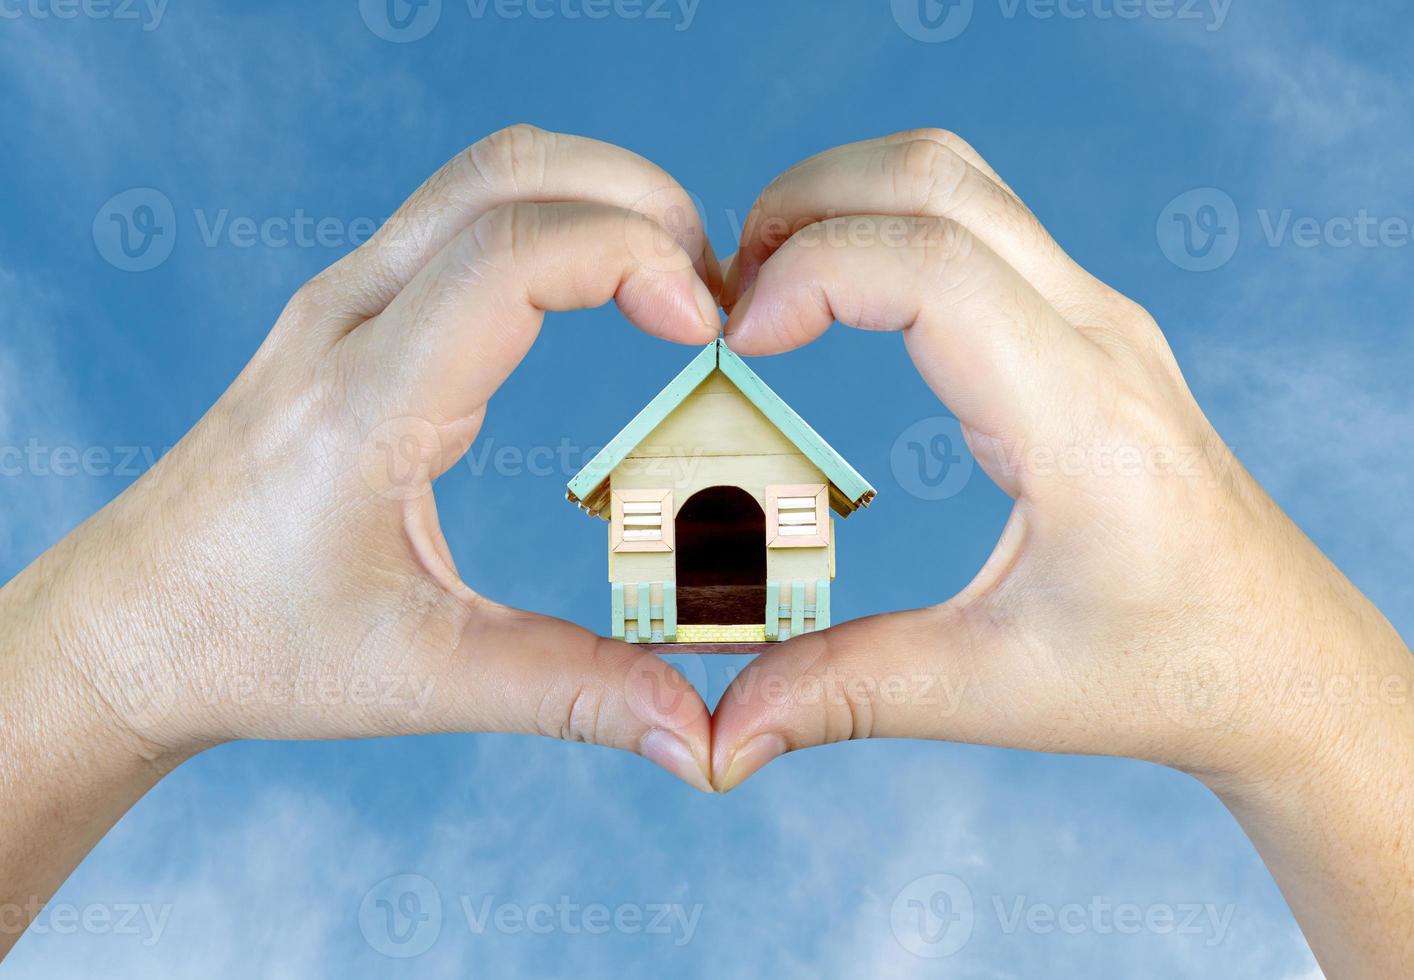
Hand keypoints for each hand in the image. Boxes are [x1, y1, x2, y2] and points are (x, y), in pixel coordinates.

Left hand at [8, 126, 722, 788]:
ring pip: (483, 175)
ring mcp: (338, 302)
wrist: (131, 622)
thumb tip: (698, 732)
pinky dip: (553, 221)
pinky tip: (599, 291)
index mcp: (363, 405)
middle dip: (638, 201)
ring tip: (675, 286)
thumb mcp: (422, 679)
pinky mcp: (346, 310)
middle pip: (507, 172)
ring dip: (598, 198)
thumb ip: (572, 694)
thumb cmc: (252, 645)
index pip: (510, 256)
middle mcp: (343, 323)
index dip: (631, 257)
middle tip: (717, 290)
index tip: (707, 325)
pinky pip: (460, 216)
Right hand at [707, 130, 1412, 974]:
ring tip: (767, 294)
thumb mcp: (994, 690)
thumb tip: (719, 735)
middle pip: (935, 179)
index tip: (735, 344)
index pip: (934, 268)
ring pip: (955, 180)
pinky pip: (973, 222)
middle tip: (727, 300)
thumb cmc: (1164, 670)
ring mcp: (1097, 317)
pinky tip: (836, 308)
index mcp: (1080, 420)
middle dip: (802, 207)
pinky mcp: (1085, 324)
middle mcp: (1097, 337)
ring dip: (842, 204)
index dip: (811, 274)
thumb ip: (845, 694)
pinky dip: (882, 229)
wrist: (1280, 655)